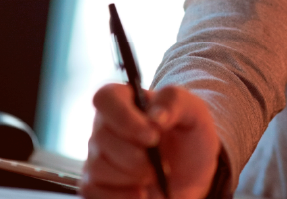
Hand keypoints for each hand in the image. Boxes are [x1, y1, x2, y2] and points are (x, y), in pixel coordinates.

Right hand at [81, 84, 220, 198]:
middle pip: (101, 137)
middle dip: (136, 156)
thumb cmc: (188, 134)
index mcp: (124, 99)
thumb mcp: (193, 111)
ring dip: (131, 177)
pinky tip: (141, 194)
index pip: (105, 98)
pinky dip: (120, 196)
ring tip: (154, 177)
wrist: (191, 171)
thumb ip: (175, 102)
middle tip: (162, 163)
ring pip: (97, 166)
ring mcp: (97, 154)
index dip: (124, 118)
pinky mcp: (96, 182)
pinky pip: (93, 191)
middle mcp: (105, 124)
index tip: (152, 136)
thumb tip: (155, 116)